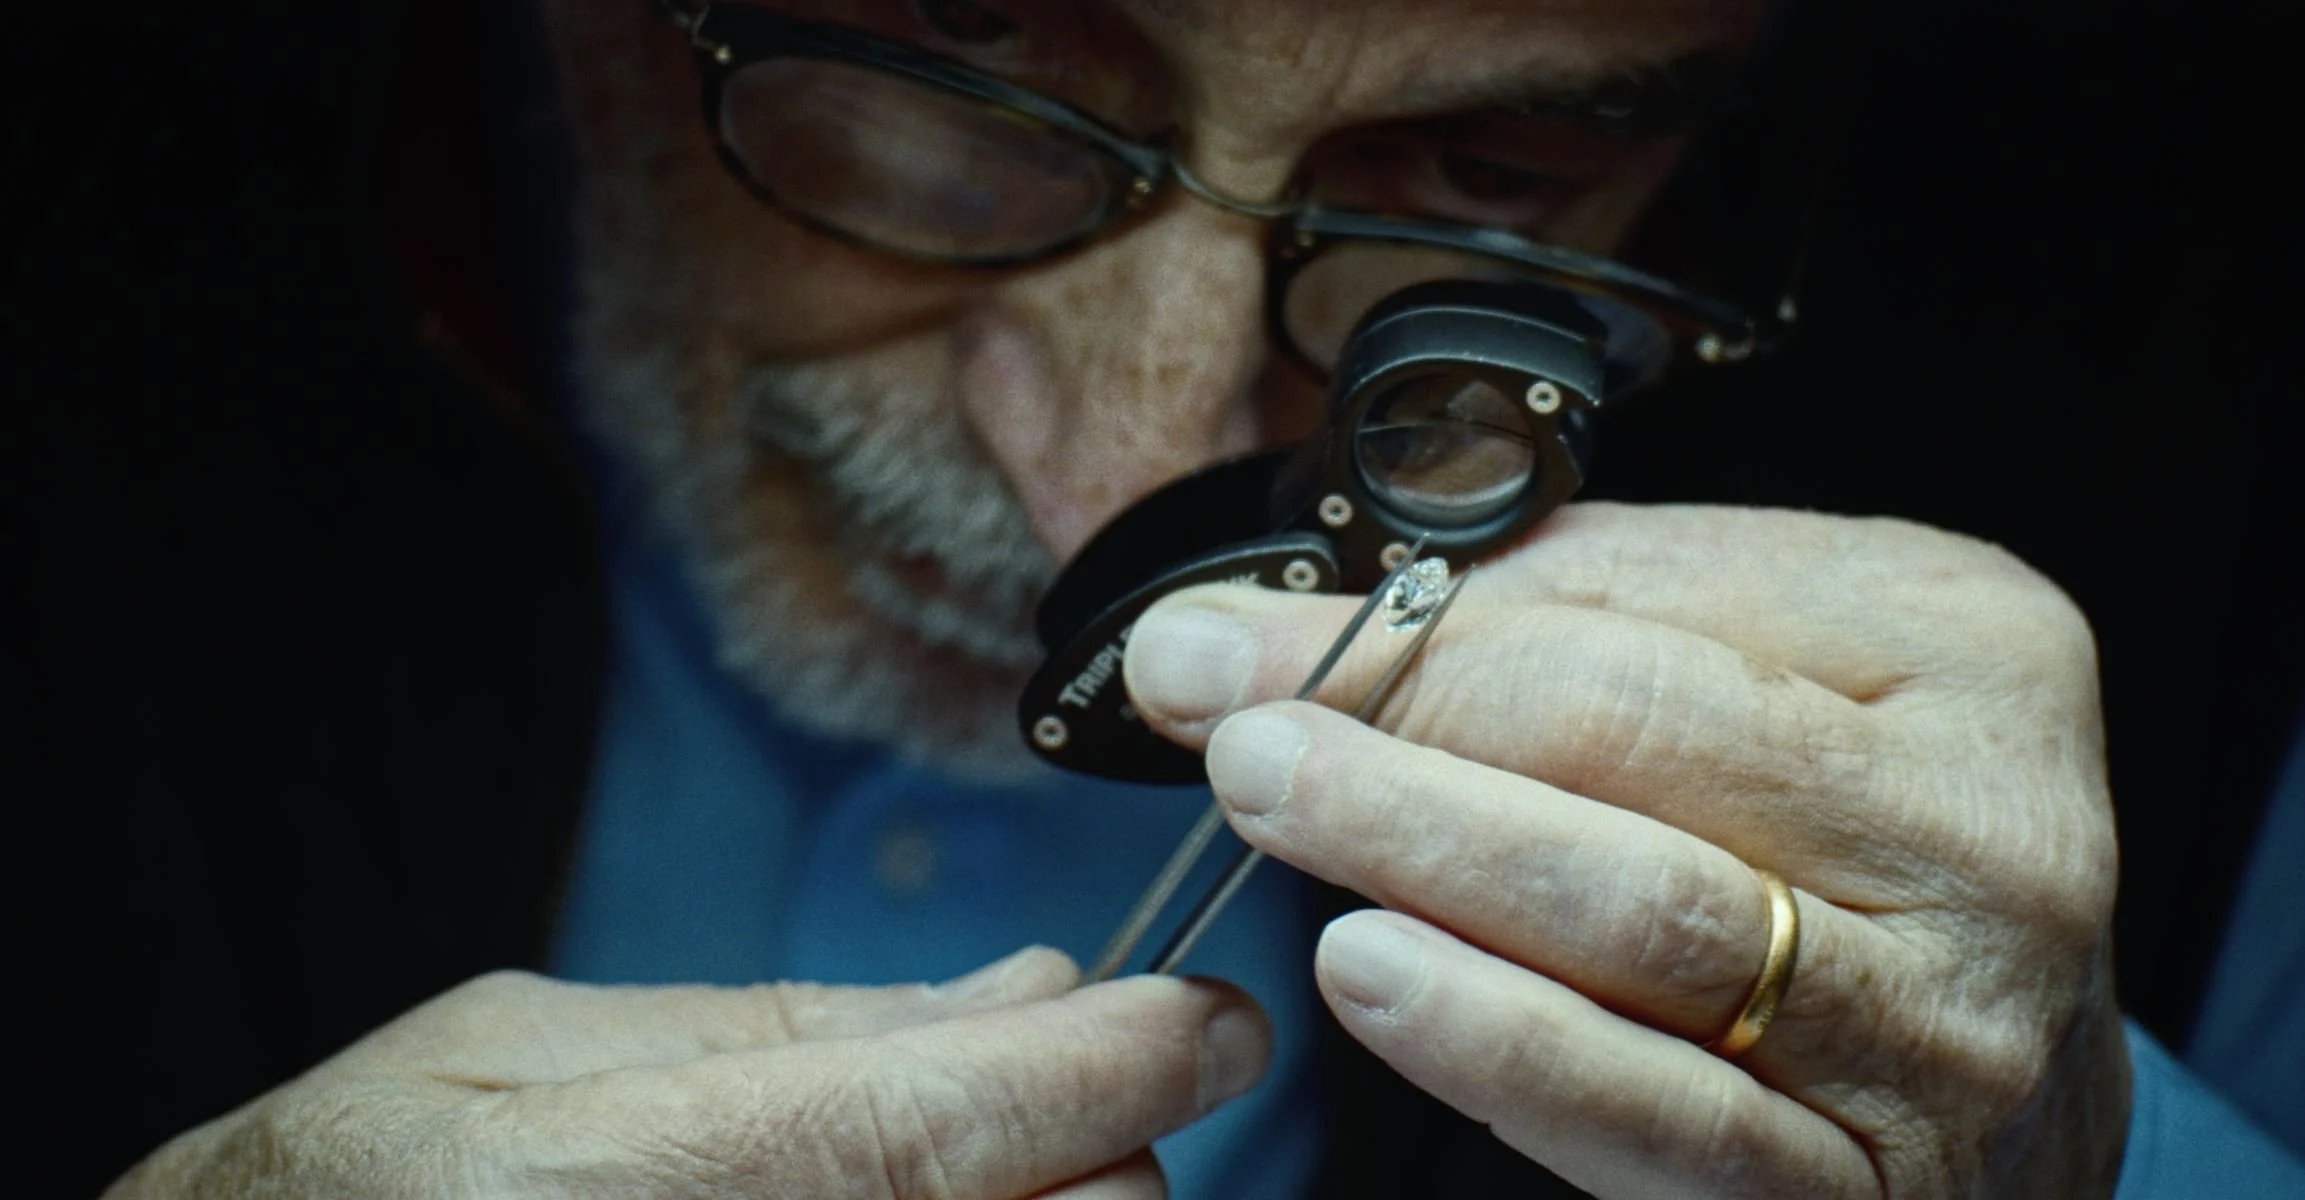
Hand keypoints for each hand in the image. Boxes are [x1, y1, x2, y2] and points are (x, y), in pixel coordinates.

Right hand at [106, 947, 1268, 1199]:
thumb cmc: (339, 1192)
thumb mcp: (520, 1051)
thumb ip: (791, 1029)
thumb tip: (1034, 990)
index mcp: (631, 1181)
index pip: (954, 1120)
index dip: (1127, 1059)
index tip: (1216, 1016)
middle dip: (1108, 1162)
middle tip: (1060, 1115)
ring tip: (985, 1168)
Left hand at [1125, 503, 2128, 1196]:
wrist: (2006, 1082)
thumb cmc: (1849, 842)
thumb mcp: (1766, 669)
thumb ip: (1577, 615)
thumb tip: (1305, 613)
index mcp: (1967, 652)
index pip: (1638, 621)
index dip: (1406, 627)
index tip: (1221, 637)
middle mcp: (1986, 836)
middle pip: (1642, 750)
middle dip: (1398, 722)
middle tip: (1229, 721)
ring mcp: (1944, 1029)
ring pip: (1649, 922)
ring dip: (1424, 859)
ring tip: (1277, 814)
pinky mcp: (1871, 1188)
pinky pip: (1666, 1119)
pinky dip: (1504, 1043)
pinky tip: (1376, 975)